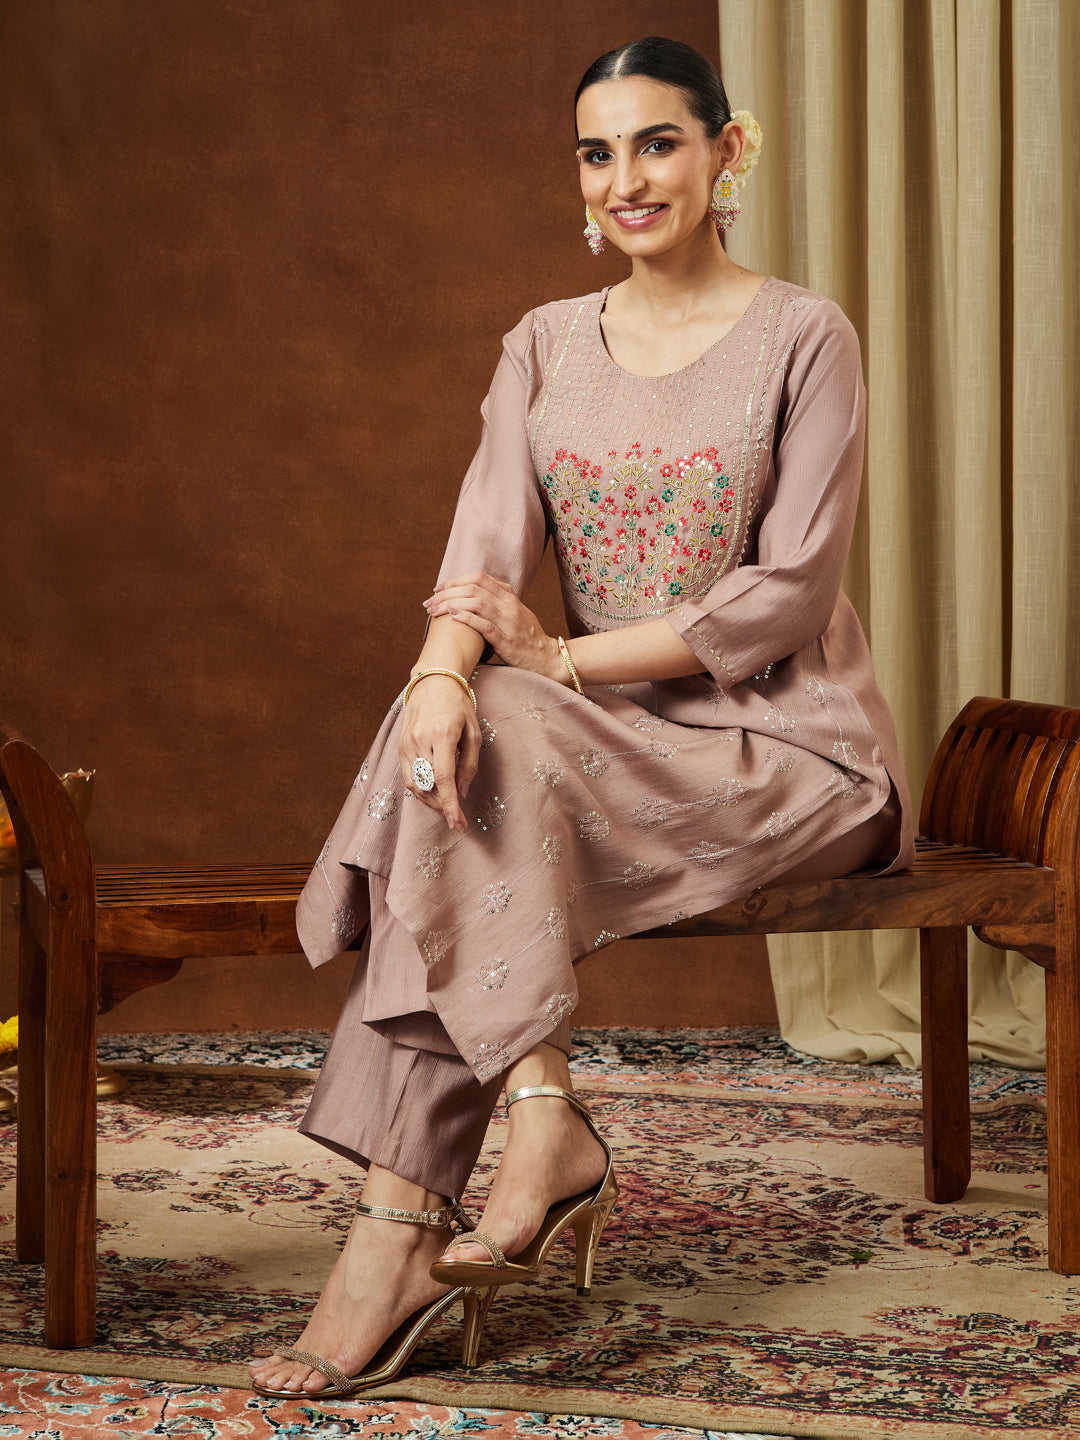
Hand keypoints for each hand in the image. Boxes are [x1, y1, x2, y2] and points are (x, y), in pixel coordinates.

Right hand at [398, 675, 480, 833]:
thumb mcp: (473, 732)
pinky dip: (420, 790)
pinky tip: (433, 794)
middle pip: (429, 786)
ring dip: (431, 802)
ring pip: (415, 785)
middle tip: (458, 819)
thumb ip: (469, 764)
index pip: (444, 778)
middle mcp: (421, 740)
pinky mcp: (399, 746)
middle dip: (443, 808)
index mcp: (443, 734)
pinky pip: (407, 777)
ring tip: (446, 807)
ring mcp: (406, 744)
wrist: (432, 683)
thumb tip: (462, 793)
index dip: (450, 805)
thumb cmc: (458, 706)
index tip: (458, 824)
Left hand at [424, 573, 563, 681]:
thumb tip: (470, 597)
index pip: (478, 577)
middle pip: (473, 587)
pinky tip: (452, 616)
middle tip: (429, 602)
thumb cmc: (526, 638)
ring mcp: (508, 621)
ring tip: (434, 611)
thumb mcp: (514, 613)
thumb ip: (497, 602)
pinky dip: (466, 617)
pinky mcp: (506, 639)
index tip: (438, 590)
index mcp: (509, 596)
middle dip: (446, 592)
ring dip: (450, 604)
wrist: (546, 658)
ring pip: (476, 602)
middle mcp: (508, 604)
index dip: (455, 580)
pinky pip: (483, 624)